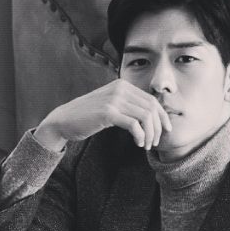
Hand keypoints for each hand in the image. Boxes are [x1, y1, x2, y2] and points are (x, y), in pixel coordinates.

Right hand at [34, 79, 171, 151]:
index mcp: (122, 85)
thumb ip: (126, 106)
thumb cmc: (87, 117)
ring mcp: (113, 99)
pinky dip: (140, 136)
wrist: (64, 120)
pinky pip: (134, 125)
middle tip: (154, 143)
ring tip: (146, 145)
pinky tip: (138, 143)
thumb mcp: (110, 105)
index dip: (162, 117)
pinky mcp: (108, 113)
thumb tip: (148, 115)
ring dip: (150, 134)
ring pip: (145, 117)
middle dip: (157, 128)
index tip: (165, 130)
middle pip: (151, 108)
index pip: (151, 100)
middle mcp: (120, 88)